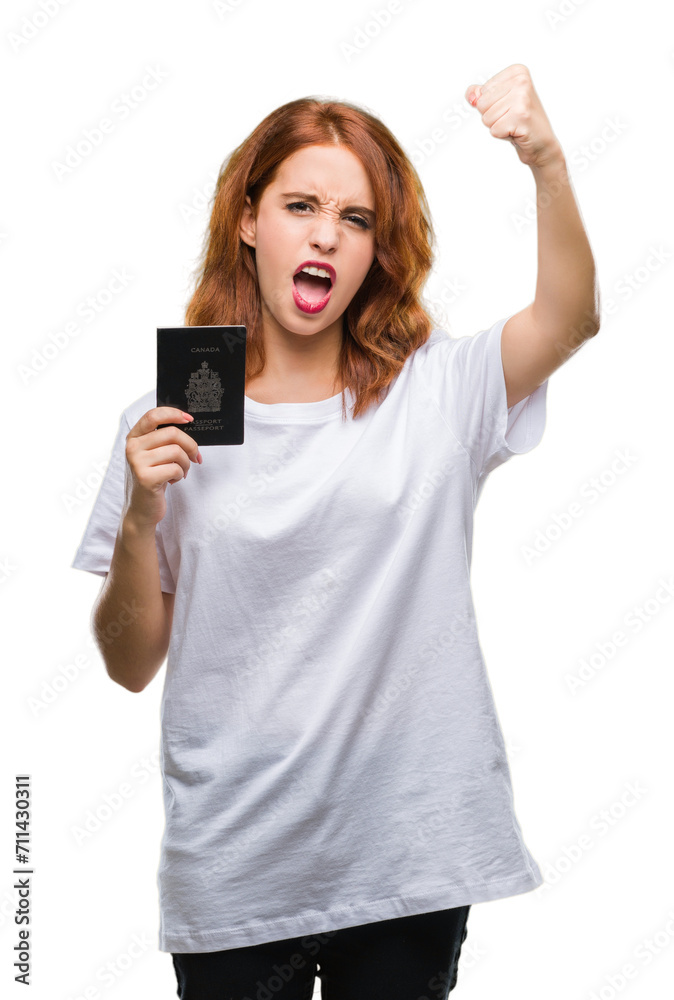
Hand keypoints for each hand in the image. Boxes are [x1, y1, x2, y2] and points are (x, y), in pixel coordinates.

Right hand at [123, 407, 201, 529]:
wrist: (141, 509)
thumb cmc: (151, 479)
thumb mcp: (152, 456)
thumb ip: (163, 440)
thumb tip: (188, 428)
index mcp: (134, 438)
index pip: (153, 415)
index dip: (174, 414)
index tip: (189, 419)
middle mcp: (132, 447)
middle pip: (172, 433)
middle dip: (190, 445)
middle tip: (194, 457)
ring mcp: (137, 462)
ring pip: (176, 452)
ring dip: (186, 464)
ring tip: (181, 472)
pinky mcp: (146, 478)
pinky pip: (175, 468)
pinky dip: (180, 475)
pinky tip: (172, 481)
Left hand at [465, 64, 562, 169]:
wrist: (541, 142)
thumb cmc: (520, 121)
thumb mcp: (498, 102)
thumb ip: (480, 94)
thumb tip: (471, 96)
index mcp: (516, 72)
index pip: (482, 91)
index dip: (491, 106)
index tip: (508, 107)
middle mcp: (521, 81)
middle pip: (482, 104)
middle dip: (493, 116)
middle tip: (511, 118)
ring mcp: (522, 98)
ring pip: (486, 118)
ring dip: (498, 126)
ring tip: (513, 124)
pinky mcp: (521, 116)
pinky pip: (494, 130)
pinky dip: (503, 135)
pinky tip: (517, 131)